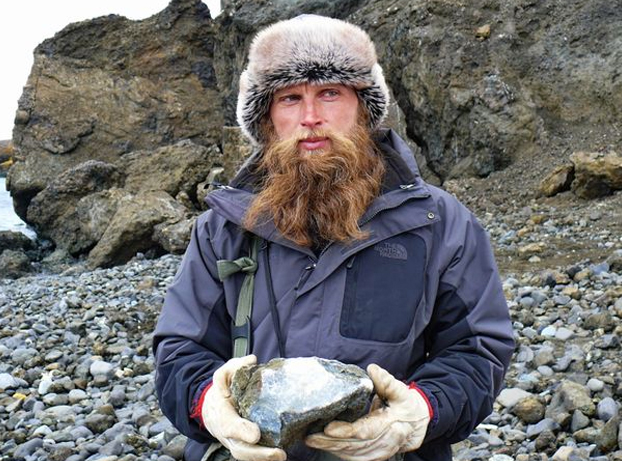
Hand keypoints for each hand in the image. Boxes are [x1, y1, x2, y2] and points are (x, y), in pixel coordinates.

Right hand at [202, 355, 286, 460]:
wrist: (211, 405)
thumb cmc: (223, 387)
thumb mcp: (225, 372)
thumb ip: (236, 366)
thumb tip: (252, 360)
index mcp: (221, 412)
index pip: (228, 424)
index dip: (241, 430)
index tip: (255, 434)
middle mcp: (225, 430)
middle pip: (238, 447)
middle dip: (257, 453)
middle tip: (276, 453)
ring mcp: (231, 440)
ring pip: (243, 454)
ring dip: (262, 458)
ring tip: (281, 456)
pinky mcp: (239, 444)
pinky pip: (249, 455)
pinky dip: (261, 458)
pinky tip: (277, 456)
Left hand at [306, 364, 430, 460]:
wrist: (417, 421)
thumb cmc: (405, 403)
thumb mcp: (400, 390)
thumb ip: (387, 381)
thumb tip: (373, 370)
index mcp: (393, 424)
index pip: (365, 431)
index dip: (346, 431)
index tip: (327, 427)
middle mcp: (386, 442)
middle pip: (355, 446)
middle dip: (331, 443)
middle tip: (310, 437)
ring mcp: (381, 452)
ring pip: (354, 455)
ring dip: (332, 449)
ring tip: (312, 441)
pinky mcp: (375, 456)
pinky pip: (356, 458)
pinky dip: (340, 453)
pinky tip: (325, 446)